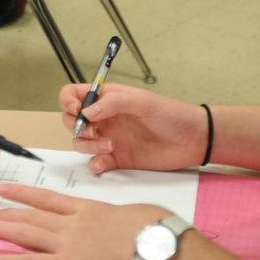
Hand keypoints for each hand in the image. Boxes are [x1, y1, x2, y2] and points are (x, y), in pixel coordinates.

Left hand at [0, 184, 163, 259]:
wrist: (148, 237)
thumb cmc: (148, 226)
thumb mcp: (129, 212)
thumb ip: (115, 217)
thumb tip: (119, 223)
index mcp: (85, 208)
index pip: (48, 199)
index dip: (25, 194)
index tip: (8, 190)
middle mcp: (70, 222)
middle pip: (31, 215)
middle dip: (7, 214)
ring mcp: (66, 241)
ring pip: (26, 233)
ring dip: (2, 229)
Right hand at [63, 83, 206, 173]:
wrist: (192, 140)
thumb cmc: (170, 114)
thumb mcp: (141, 101)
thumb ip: (113, 103)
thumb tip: (86, 112)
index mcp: (106, 98)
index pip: (74, 94)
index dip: (68, 100)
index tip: (76, 109)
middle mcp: (104, 118)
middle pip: (71, 120)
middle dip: (76, 126)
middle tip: (93, 131)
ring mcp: (108, 138)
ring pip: (80, 143)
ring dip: (87, 146)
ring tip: (110, 146)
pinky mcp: (117, 159)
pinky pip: (95, 163)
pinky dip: (94, 164)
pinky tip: (105, 163)